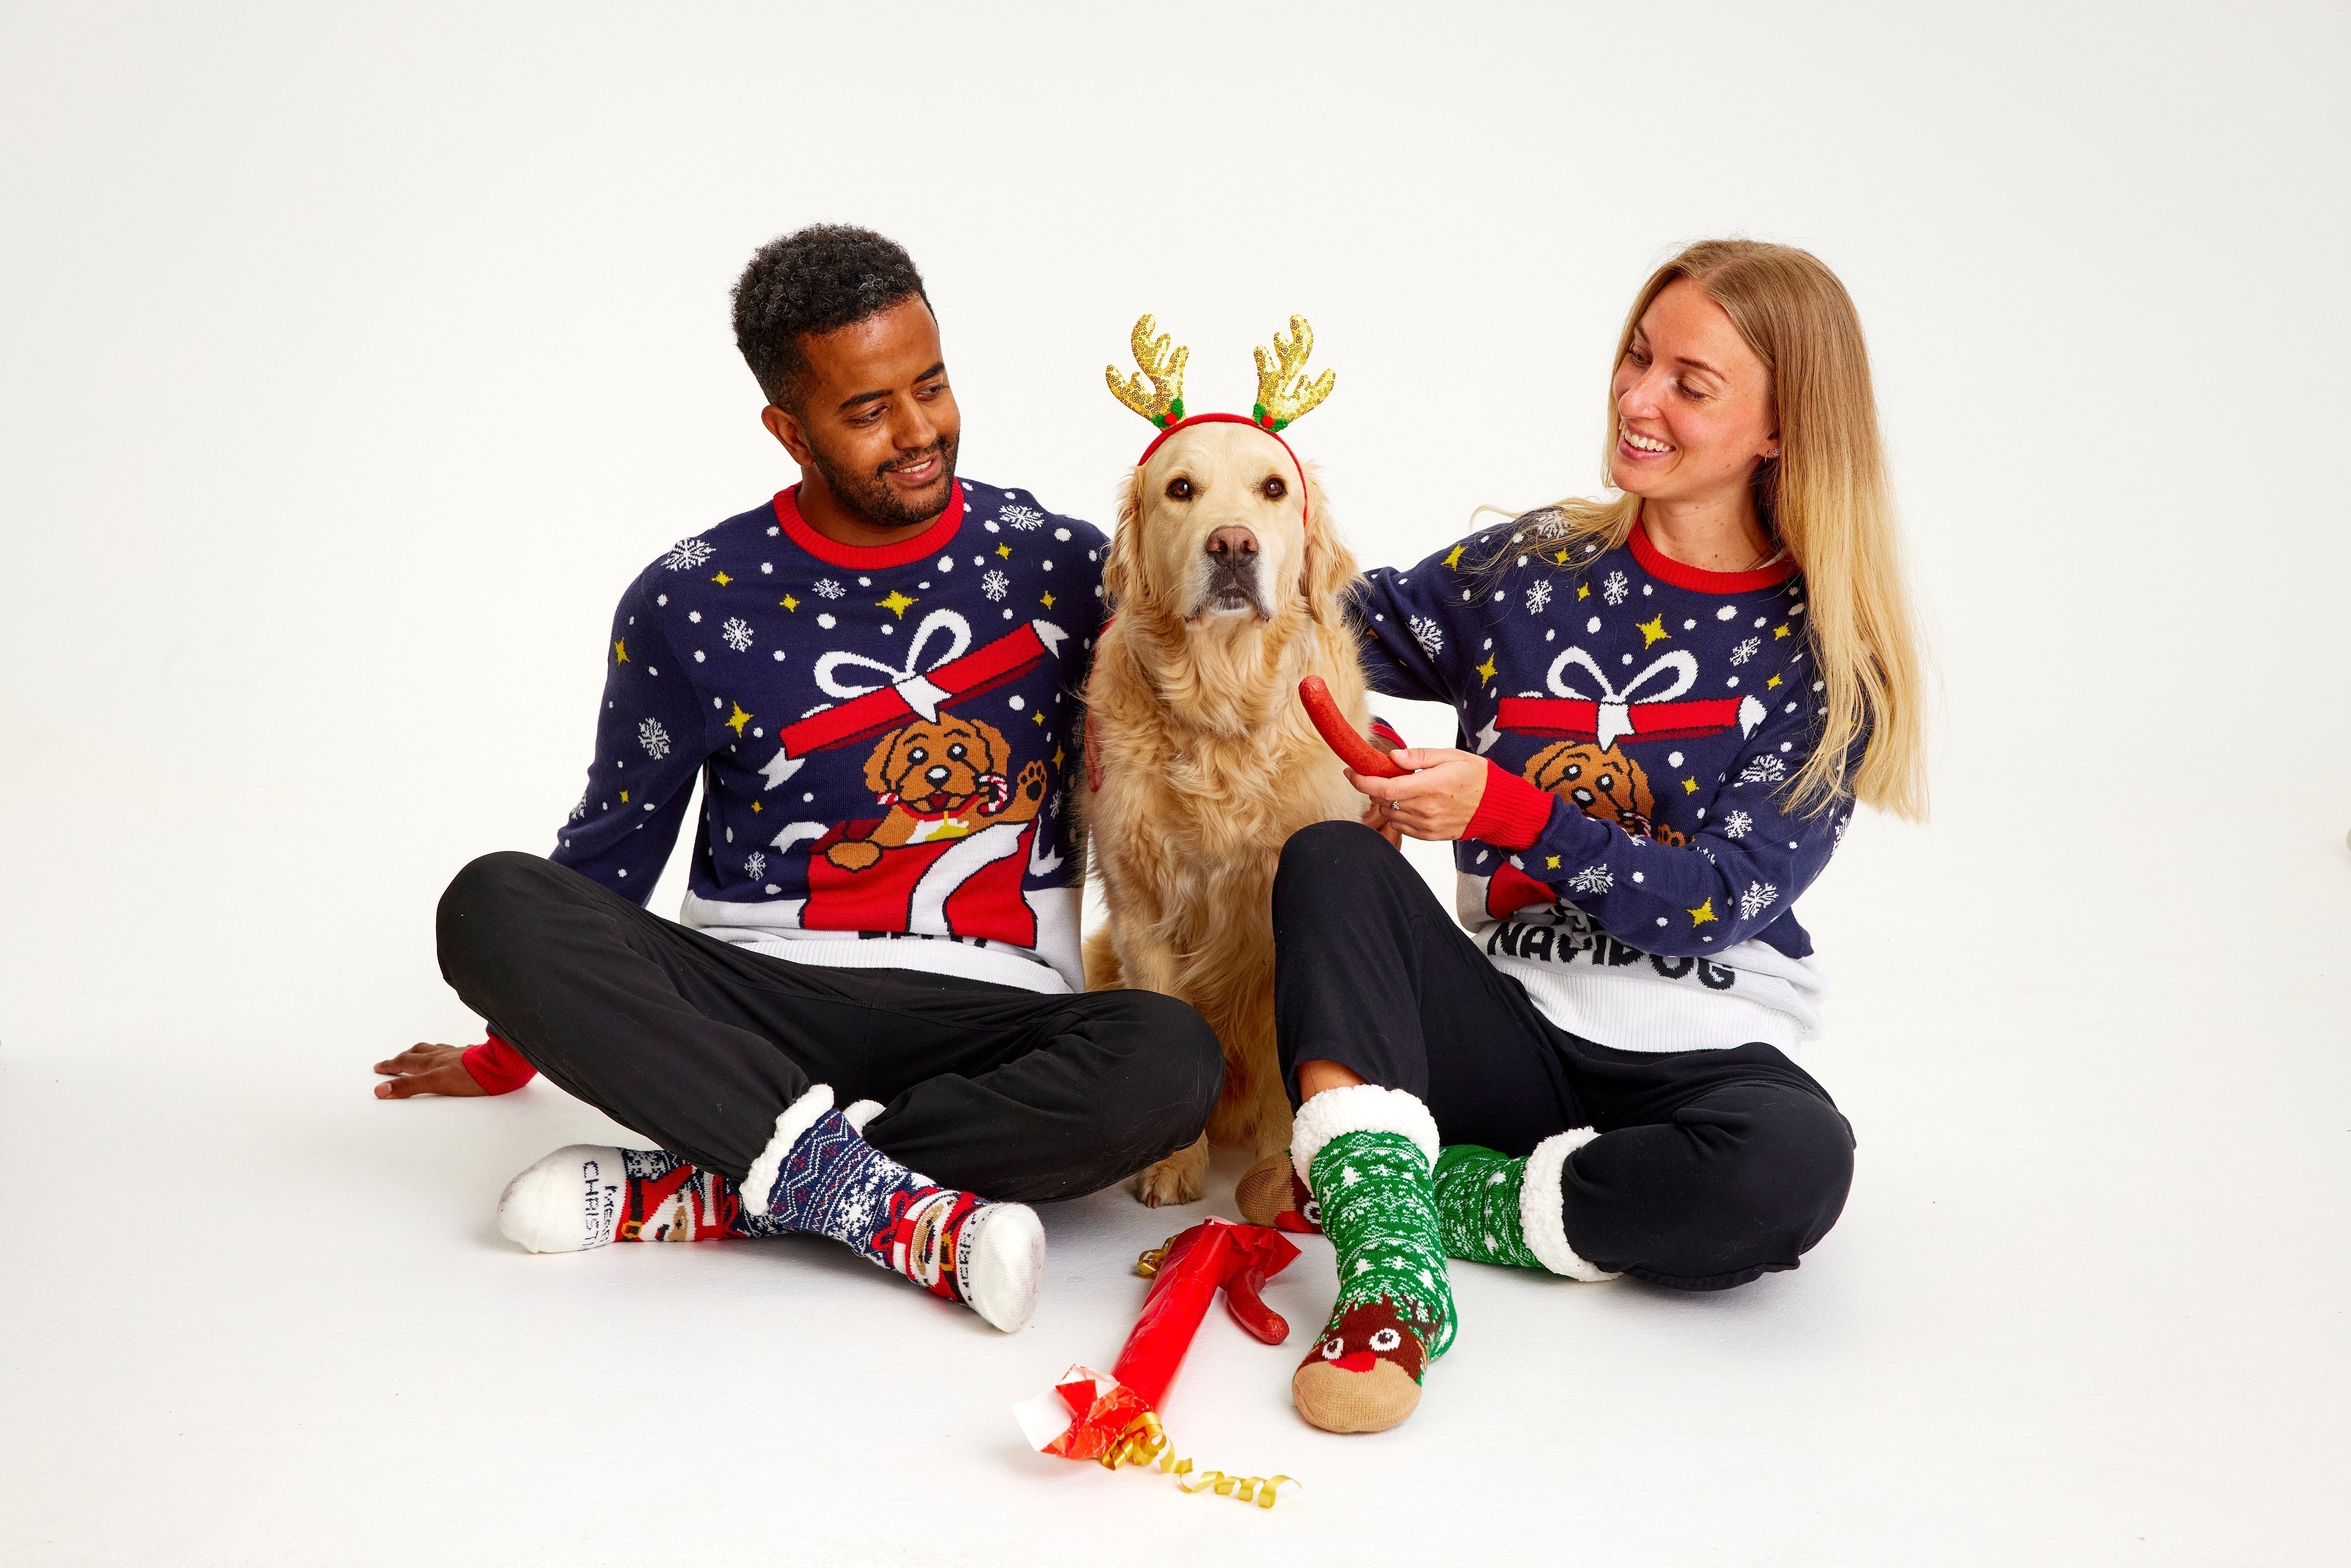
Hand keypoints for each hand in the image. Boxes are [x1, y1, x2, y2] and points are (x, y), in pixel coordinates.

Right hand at [373, 1043, 486, 1099]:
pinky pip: (454, 1050)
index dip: (390, 1066)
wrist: (502, 1066)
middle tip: (393, 1060)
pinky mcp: (472, 1055)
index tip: (379, 1067)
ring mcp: (457, 1053)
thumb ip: (409, 1087)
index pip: (404, 1063)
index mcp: (431, 1063)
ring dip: (422, 1052)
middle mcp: (442, 1055)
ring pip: (435, 1049)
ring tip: (417, 1053)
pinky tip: (452, 1053)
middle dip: (403, 1057)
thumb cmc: (472, 1076)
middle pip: (417, 1053)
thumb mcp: (435, 1083)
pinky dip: (446, 1051)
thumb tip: (381, 1090)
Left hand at [1346, 748, 1488, 841]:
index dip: (1362, 782)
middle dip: (1374, 787)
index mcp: (1430, 786)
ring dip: (1386, 801)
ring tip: (1401, 788)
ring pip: (1390, 815)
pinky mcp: (1430, 836)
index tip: (1351, 772)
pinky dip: (1398, 814)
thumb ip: (1419, 757)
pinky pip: (1401, 827)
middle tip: (1381, 774)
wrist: (1497, 806)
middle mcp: (1426, 810)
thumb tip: (1392, 758)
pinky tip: (1410, 803)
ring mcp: (1428, 826)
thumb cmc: (1475, 775)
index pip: (1384, 788)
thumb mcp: (1450, 756)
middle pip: (1383, 801)